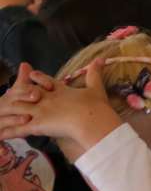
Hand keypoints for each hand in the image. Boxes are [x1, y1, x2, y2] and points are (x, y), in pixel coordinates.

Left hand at [0, 59, 120, 152]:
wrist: (92, 121)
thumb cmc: (96, 107)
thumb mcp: (96, 88)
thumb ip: (95, 74)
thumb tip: (101, 58)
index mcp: (60, 90)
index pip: (45, 80)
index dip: (37, 78)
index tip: (31, 74)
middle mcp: (46, 99)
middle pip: (25, 93)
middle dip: (16, 94)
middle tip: (7, 95)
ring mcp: (40, 111)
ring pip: (17, 109)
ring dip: (6, 113)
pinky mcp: (37, 125)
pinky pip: (18, 129)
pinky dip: (7, 132)